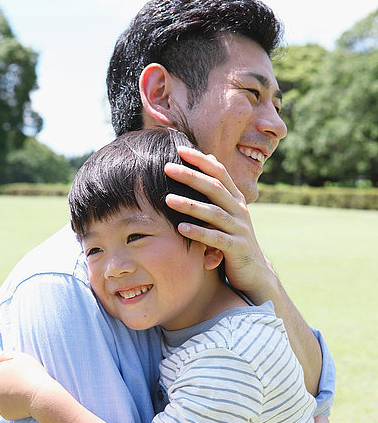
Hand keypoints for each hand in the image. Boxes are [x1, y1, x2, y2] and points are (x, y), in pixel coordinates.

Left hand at [0, 351, 52, 420]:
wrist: (41, 395)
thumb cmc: (34, 373)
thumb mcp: (22, 357)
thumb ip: (5, 355)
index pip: (2, 370)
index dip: (14, 372)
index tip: (24, 374)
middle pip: (1, 383)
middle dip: (11, 383)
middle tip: (26, 383)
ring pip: (4, 396)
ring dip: (12, 394)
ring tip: (26, 393)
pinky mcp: (3, 412)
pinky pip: (8, 408)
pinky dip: (15, 406)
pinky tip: (25, 402)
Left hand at [165, 147, 273, 296]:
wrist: (254, 273)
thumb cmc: (233, 239)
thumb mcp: (226, 213)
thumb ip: (218, 191)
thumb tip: (211, 159)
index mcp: (236, 200)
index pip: (220, 173)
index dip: (201, 160)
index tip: (180, 149)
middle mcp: (240, 211)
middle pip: (215, 188)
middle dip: (191, 176)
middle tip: (168, 168)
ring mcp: (240, 229)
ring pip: (214, 213)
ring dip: (190, 205)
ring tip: (168, 199)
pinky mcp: (237, 249)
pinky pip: (216, 239)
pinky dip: (199, 233)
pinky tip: (181, 229)